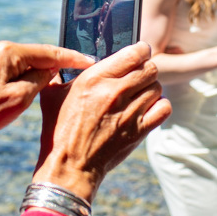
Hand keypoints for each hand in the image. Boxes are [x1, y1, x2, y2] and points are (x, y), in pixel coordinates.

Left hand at [0, 38, 94, 193]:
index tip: (89, 61)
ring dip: (26, 76)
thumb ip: (40, 78)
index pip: (46, 52)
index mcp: (6, 51)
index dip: (70, 58)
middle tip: (58, 87)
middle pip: (30, 56)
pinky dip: (12, 77)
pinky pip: (1, 66)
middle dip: (44, 70)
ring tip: (24, 99)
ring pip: (16, 62)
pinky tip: (10, 95)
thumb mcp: (20, 99)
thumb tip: (50, 68)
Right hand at [34, 42, 170, 201]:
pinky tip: (148, 108)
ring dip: (151, 88)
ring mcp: (129, 112)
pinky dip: (159, 106)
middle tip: (138, 76)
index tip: (138, 54)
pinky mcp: (139, 131)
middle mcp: (115, 92)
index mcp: (94, 79)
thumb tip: (68, 60)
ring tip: (140, 94)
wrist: (70, 165)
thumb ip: (63, 73)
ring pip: (157, 87)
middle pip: (150, 68)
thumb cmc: (58, 129)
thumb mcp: (53, 94)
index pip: (134, 52)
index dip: (140, 50)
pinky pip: (164, 108)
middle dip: (146, 69)